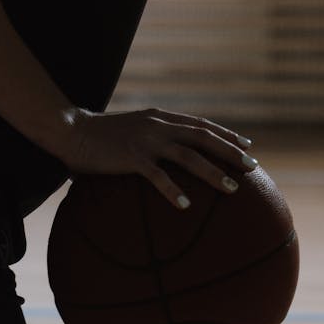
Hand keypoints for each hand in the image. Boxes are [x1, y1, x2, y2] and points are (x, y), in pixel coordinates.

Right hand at [58, 106, 257, 209]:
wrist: (71, 131)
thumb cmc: (101, 137)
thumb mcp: (133, 131)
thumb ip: (152, 139)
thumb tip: (170, 159)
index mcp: (160, 117)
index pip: (200, 124)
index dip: (226, 134)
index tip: (246, 146)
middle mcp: (157, 125)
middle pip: (203, 137)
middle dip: (230, 151)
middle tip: (251, 166)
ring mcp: (146, 140)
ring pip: (188, 155)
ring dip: (212, 171)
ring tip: (231, 188)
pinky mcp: (131, 157)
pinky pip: (157, 176)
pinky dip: (173, 190)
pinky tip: (186, 205)